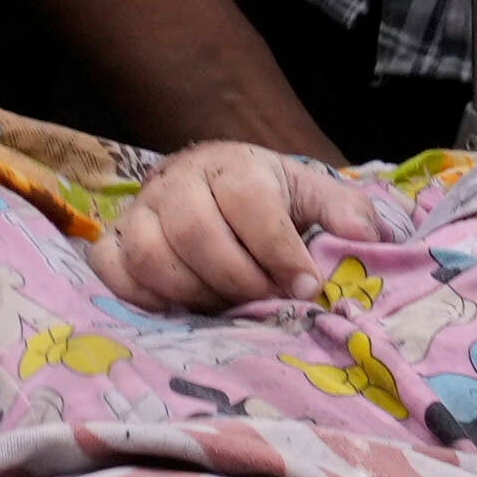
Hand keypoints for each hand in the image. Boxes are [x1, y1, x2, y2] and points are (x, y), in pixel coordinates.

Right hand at [101, 140, 390, 311]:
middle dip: (238, 279)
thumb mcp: (311, 195)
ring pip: (150, 254)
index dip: (278, 250)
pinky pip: (111, 270)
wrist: (215, 187)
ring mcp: (139, 211)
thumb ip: (344, 212)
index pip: (248, 204)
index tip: (305, 287)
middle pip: (194, 232)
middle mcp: (177, 182)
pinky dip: (140, 297)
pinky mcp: (114, 240)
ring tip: (227, 309)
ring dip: (193, 293)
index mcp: (231, 166)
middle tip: (266, 303)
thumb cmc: (269, 198)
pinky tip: (177, 310)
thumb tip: (366, 237)